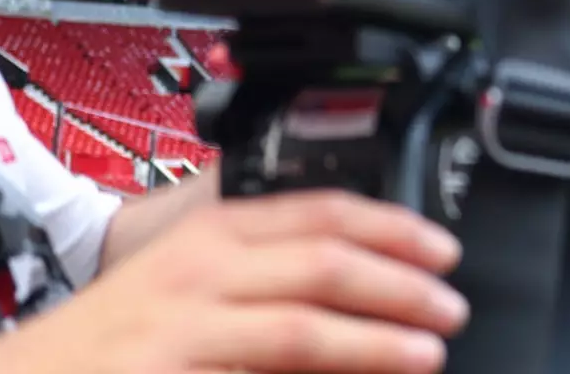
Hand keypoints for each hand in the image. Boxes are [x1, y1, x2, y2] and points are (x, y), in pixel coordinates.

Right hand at [9, 190, 469, 372]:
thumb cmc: (118, 334)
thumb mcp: (191, 277)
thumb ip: (264, 271)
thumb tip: (359, 279)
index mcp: (213, 232)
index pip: (320, 211)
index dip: (392, 226)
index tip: (440, 247)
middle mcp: (201, 267)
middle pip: (325, 261)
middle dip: (401, 281)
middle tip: (450, 304)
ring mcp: (184, 324)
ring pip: (302, 324)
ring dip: (377, 339)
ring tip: (428, 349)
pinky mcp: (172, 370)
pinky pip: (265, 369)